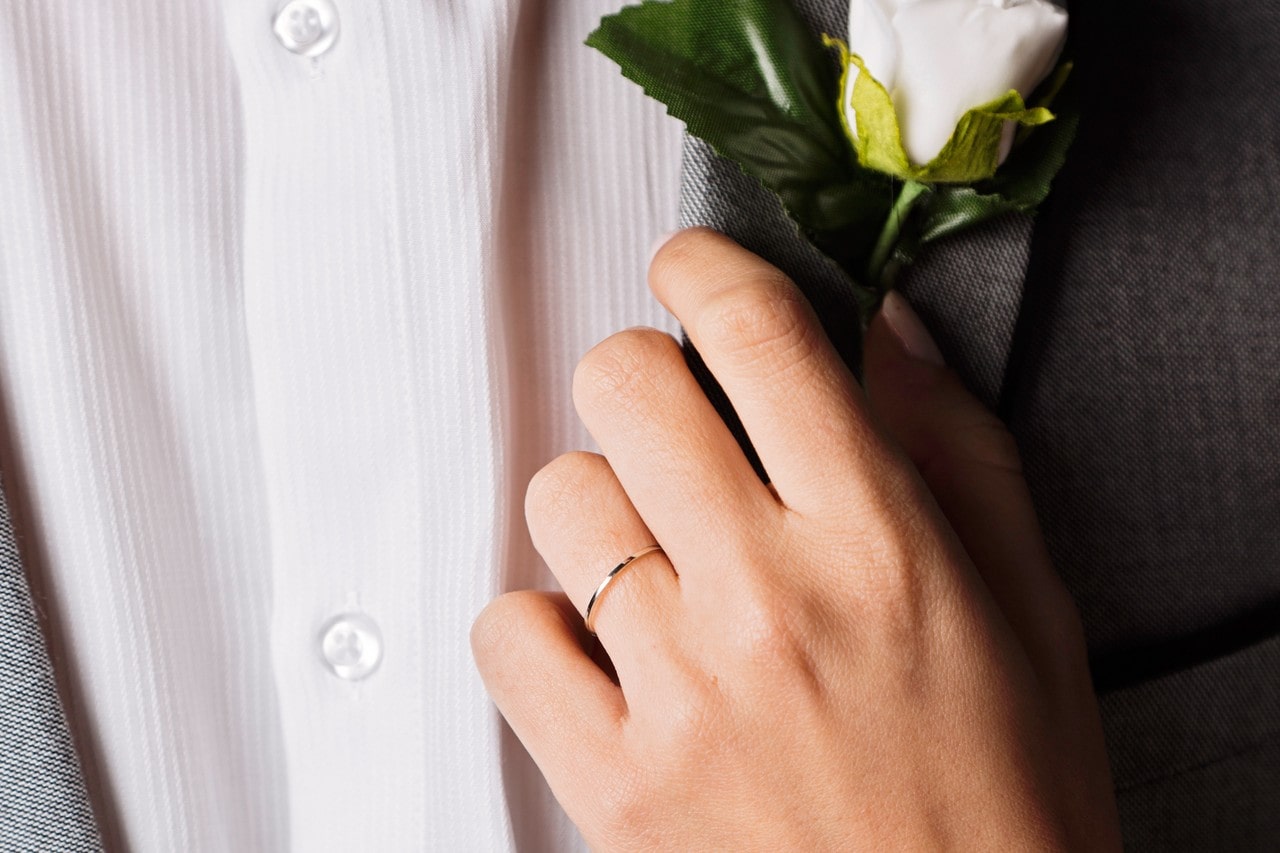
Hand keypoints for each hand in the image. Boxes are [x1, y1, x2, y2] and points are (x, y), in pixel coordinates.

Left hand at [472, 229, 1120, 849]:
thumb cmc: (1005, 801)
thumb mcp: (1030, 608)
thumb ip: (957, 450)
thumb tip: (889, 335)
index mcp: (877, 542)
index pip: (754, 334)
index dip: (703, 267)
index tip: (690, 271)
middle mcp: (766, 600)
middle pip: (624, 386)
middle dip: (640, 373)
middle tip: (671, 415)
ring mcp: (676, 690)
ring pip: (558, 498)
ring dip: (598, 504)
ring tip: (652, 553)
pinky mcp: (612, 779)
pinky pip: (507, 634)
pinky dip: (538, 624)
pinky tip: (602, 643)